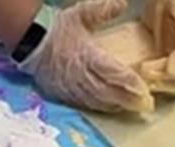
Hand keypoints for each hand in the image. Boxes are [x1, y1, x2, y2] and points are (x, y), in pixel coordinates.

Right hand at [27, 0, 154, 112]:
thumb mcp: (80, 14)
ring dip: (115, 106)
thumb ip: (103, 10)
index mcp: (87, 57)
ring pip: (98, 102)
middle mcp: (81, 77)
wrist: (29, 42)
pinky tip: (108, 107)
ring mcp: (72, 88)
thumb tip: (123, 3)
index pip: (114, 73)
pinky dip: (100, 107)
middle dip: (128, 100)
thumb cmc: (56, 29)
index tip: (145, 89)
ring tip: (130, 107)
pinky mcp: (63, 94)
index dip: (131, 82)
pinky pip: (85, 105)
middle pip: (109, 93)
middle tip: (144, 104)